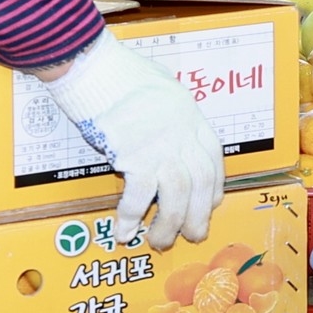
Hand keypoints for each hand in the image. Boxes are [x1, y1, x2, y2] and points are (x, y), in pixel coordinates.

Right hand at [41, 32, 221, 244]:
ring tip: (158, 241)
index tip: (209, 205)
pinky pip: (138, 197)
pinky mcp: (136, 157)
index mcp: (194, 119)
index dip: (213, 189)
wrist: (99, 70)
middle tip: (192, 235)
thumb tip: (169, 127)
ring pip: (177, 198)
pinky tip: (125, 232)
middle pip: (201, 185)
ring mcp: (162, 148)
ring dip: (168, 225)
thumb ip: (172, 113)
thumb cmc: (125, 75)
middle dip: (198, 216)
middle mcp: (184, 136)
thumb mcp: (165, 88)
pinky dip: (131, 217)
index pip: (214, 161)